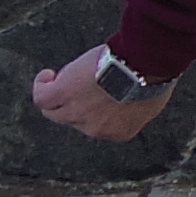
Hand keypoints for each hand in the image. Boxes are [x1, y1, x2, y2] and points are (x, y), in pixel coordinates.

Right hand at [30, 44, 173, 143]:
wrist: (144, 65)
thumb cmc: (154, 76)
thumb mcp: (152, 101)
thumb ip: (137, 108)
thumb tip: (131, 102)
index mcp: (119, 131)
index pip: (100, 126)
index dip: (99, 109)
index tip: (103, 94)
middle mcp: (95, 129)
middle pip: (76, 120)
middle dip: (78, 103)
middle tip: (82, 85)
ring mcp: (77, 113)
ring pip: (54, 111)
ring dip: (55, 96)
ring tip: (59, 79)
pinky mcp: (63, 94)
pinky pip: (41, 97)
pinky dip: (41, 86)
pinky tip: (48, 75)